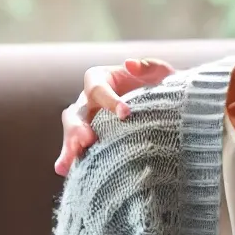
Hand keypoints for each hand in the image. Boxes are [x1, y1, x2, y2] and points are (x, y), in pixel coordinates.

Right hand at [56, 58, 174, 174]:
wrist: (169, 107)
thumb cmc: (162, 86)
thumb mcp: (162, 74)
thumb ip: (149, 67)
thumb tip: (130, 63)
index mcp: (101, 79)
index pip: (98, 88)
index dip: (109, 100)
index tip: (126, 114)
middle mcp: (89, 100)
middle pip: (76, 112)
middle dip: (79, 127)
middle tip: (88, 140)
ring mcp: (88, 120)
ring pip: (72, 131)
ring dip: (69, 146)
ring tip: (68, 163)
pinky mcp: (92, 137)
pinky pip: (77, 147)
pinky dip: (70, 158)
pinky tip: (66, 171)